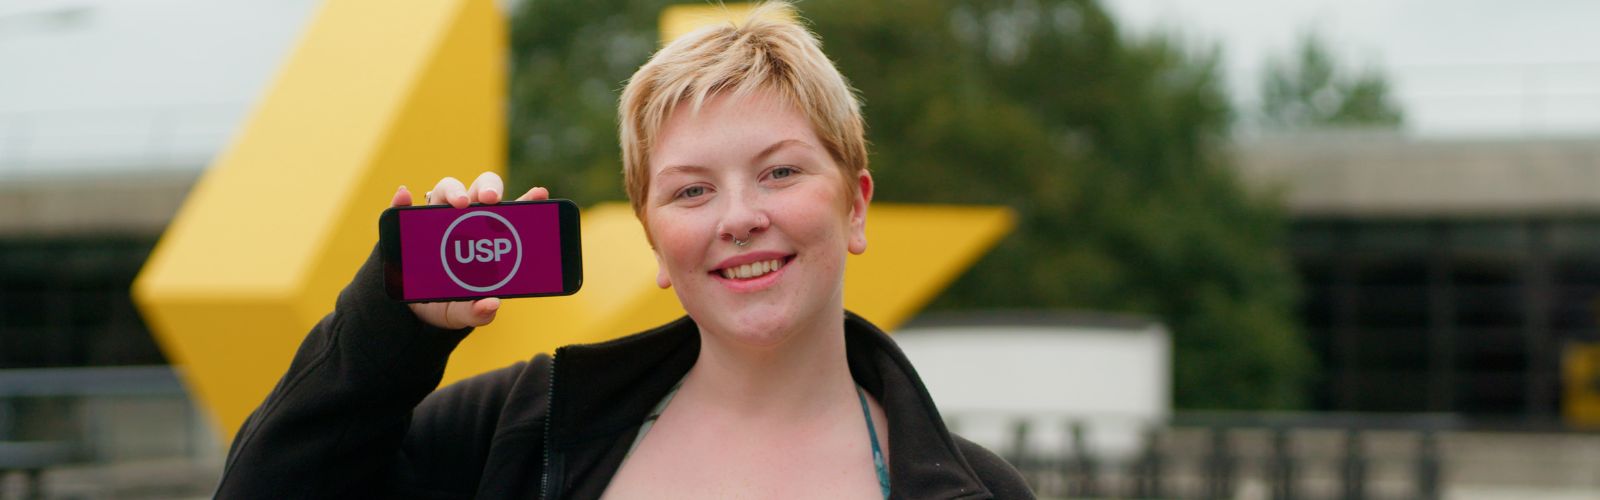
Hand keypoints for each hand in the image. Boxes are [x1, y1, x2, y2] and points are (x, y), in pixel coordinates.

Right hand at [390, 172, 550, 329]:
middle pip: (480, 190)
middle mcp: (466, 219)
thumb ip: (477, 313)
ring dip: (454, 191)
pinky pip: (403, 207)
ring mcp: (437, 218)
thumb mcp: (463, 313)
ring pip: (447, 190)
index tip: (540, 194)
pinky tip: (404, 196)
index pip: (512, 211)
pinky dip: (402, 200)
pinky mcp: (410, 225)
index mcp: (489, 237)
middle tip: (490, 201)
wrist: (413, 312)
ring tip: (459, 203)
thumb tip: (491, 305)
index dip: (528, 199)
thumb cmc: (448, 304)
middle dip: (488, 189)